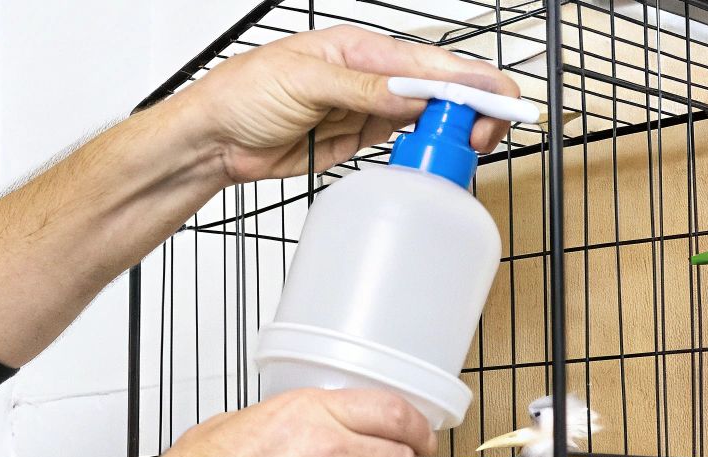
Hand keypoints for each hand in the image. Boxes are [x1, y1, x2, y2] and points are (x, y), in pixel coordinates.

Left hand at [169, 26, 522, 183]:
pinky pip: (403, 140)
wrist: (213, 139)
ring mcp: (367, 108)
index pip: (429, 64)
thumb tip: (406, 92)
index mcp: (361, 49)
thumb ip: (358, 88)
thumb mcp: (300, 82)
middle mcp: (372, 76)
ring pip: (428, 116)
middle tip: (484, 137)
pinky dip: (426, 148)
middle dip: (471, 110)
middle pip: (439, 89)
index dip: (468, 83)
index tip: (495, 103)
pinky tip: (439, 156)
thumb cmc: (241, 94)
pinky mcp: (357, 138)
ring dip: (453, 131)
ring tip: (471, 150)